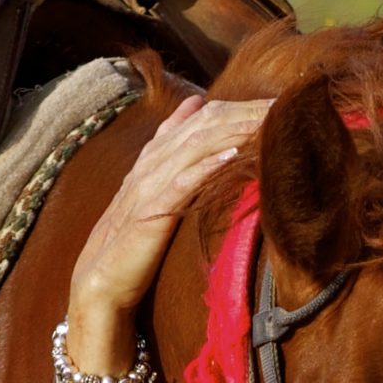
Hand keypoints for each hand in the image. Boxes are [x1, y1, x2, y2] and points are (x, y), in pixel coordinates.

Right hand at [68, 94, 267, 360]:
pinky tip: (231, 157)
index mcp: (155, 156)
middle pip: (204, 125)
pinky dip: (206, 167)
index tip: (278, 101)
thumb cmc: (134, 240)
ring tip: (267, 121)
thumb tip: (196, 107)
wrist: (99, 281)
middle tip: (284, 105)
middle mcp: (151, 164)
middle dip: (245, 112)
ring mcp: (148, 186)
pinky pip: (180, 184)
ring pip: (195, 146)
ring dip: (234, 131)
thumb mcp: (155, 190)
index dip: (240, 106)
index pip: (202, 117)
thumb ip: (173, 152)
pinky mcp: (150, 213)